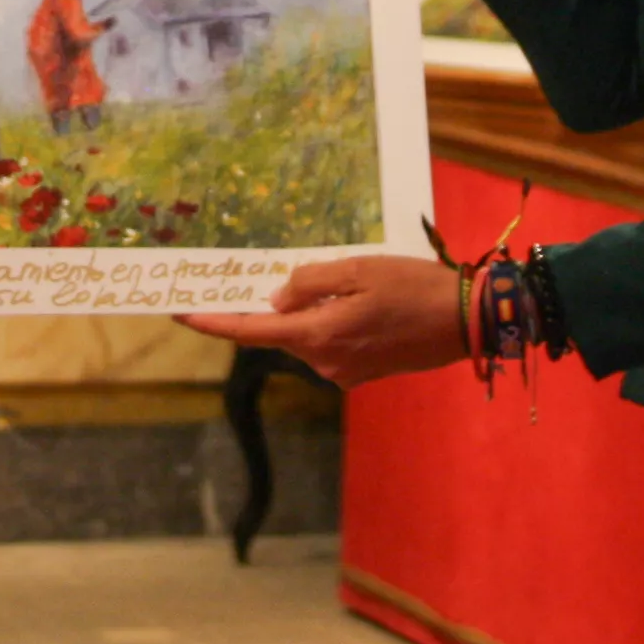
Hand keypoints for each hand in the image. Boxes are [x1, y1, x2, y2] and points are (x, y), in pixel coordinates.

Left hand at [178, 255, 468, 387]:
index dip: (210, 321)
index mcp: (318, 335)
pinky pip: (329, 344)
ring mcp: (343, 372)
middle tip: (255, 275)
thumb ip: (309, 283)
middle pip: (278, 333)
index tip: (178, 312)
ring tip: (336, 279)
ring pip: (305, 337)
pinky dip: (327, 323)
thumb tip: (275, 300)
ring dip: (305, 313)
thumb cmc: (413, 287)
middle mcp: (324, 361)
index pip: (249, 331)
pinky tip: (354, 301)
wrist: (465, 322)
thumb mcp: (358, 270)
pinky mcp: (361, 373)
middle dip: (265, 308)